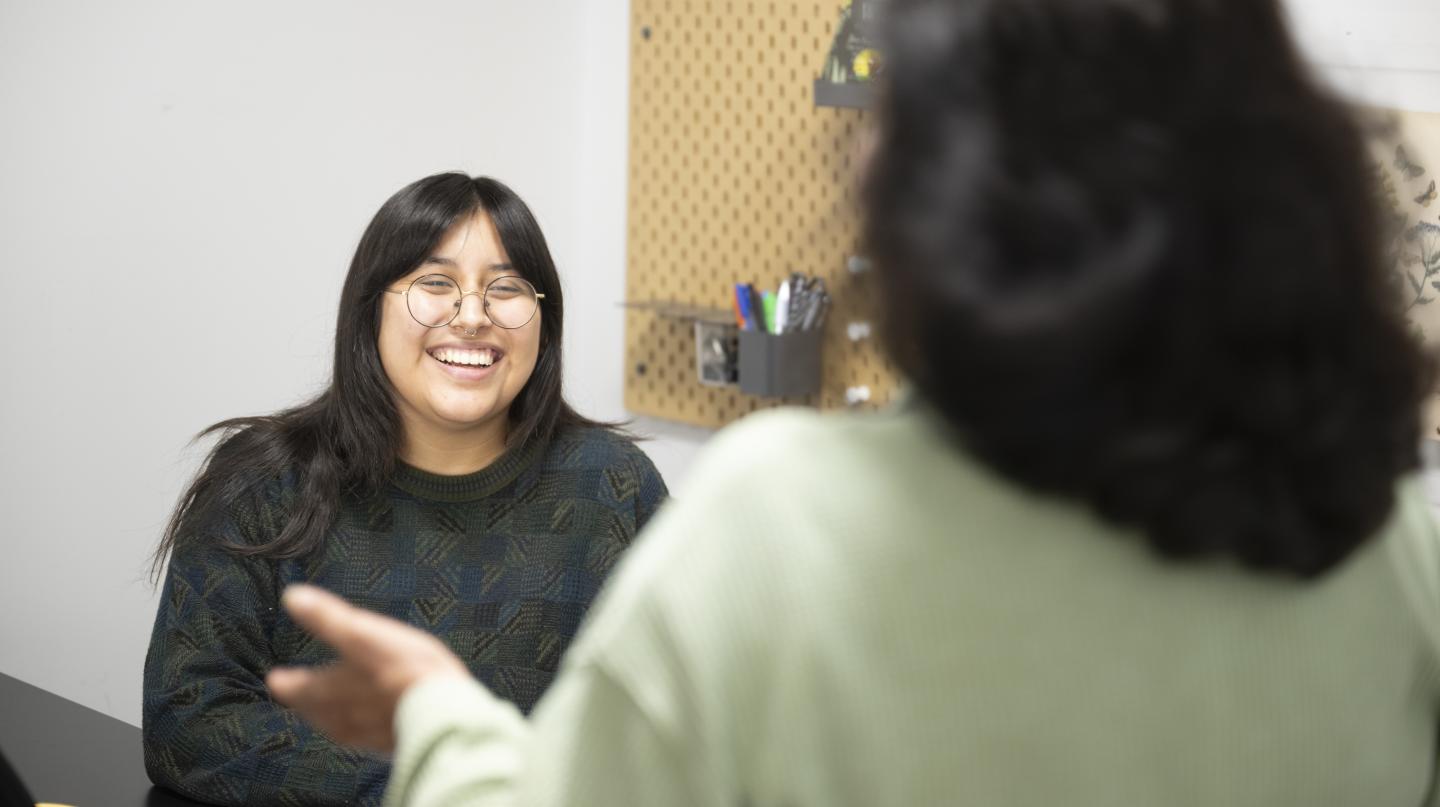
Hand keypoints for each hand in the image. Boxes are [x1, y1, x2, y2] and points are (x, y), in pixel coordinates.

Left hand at [266, 584, 470, 752]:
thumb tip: (292, 597)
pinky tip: (373, 721)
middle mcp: (341, 717)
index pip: (295, 688)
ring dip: (331, 715)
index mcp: (327, 691)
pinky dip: (363, 726)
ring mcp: (366, 734)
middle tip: (299, 694)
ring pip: (339, 725)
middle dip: (306, 700)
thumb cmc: (401, 670)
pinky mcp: (391, 743)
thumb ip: (326, 618)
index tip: (276, 679)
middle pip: (315, 711)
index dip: (285, 682)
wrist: (441, 712)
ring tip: (331, 709)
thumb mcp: (362, 634)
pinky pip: (368, 735)